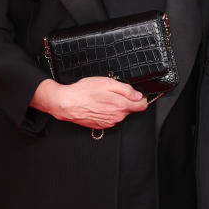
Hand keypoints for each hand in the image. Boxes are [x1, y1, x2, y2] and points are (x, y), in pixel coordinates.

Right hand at [31, 76, 146, 130]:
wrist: (66, 103)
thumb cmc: (84, 92)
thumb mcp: (107, 83)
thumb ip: (126, 89)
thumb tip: (138, 95)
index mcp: (121, 106)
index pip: (142, 106)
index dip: (141, 98)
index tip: (138, 94)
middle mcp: (117, 117)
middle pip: (130, 109)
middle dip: (125, 100)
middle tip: (112, 92)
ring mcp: (109, 122)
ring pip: (119, 113)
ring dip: (115, 106)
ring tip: (102, 98)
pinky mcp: (101, 125)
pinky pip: (109, 118)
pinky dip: (106, 112)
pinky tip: (97, 104)